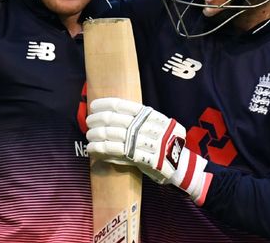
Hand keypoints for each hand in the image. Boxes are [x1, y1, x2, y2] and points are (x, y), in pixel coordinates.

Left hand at [86, 97, 212, 204]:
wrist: (180, 166)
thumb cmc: (163, 144)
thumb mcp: (154, 126)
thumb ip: (137, 120)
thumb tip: (109, 114)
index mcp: (150, 116)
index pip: (123, 105)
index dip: (106, 104)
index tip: (94, 105)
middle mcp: (148, 126)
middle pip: (115, 119)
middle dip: (98, 119)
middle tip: (88, 121)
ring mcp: (147, 142)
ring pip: (114, 134)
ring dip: (96, 134)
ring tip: (89, 135)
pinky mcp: (144, 158)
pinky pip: (117, 151)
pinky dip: (101, 149)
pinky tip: (92, 148)